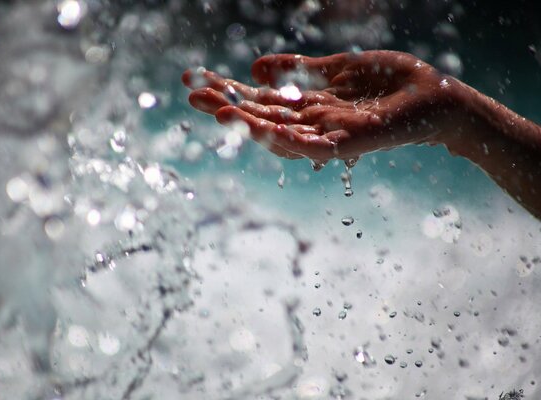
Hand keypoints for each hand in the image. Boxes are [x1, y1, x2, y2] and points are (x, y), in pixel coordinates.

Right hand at [182, 50, 458, 162]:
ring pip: (282, 135)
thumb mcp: (337, 69)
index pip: (258, 99)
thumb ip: (299, 69)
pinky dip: (292, 142)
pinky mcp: (352, 143)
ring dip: (251, 126)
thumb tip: (254, 69)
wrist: (435, 97)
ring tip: (221, 112)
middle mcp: (311, 124)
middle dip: (227, 107)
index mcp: (306, 104)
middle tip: (192, 95)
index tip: (194, 78)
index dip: (227, 89)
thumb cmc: (389, 81)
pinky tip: (266, 132)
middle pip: (262, 117)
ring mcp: (329, 136)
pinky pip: (317, 147)